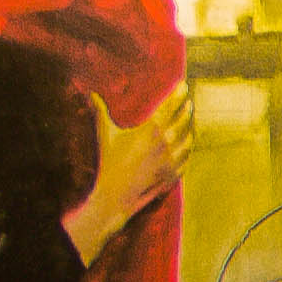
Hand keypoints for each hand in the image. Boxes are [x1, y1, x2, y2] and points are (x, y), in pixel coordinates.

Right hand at [67, 93, 190, 261]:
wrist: (116, 195)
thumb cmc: (109, 162)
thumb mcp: (105, 135)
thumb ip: (100, 112)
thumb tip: (91, 94)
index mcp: (151, 130)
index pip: (170, 106)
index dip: (178, 95)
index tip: (183, 86)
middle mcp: (166, 143)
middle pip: (184, 120)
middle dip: (186, 108)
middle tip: (187, 101)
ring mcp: (173, 159)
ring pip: (189, 138)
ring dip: (190, 127)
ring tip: (189, 119)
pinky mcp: (176, 173)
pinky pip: (187, 156)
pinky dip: (188, 147)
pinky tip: (187, 142)